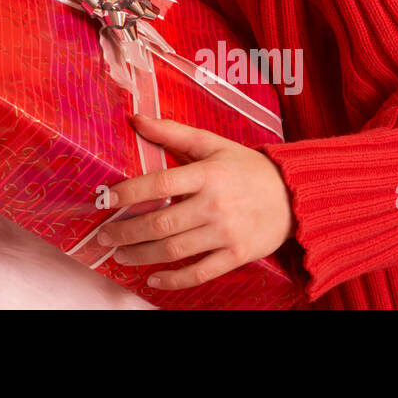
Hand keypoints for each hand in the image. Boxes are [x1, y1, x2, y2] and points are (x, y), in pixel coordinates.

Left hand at [97, 114, 294, 291]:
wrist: (294, 196)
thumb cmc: (247, 167)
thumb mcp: (213, 143)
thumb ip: (173, 132)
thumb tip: (136, 118)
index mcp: (207, 174)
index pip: (160, 184)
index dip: (129, 193)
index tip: (106, 200)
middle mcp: (214, 205)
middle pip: (161, 223)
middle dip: (126, 232)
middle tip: (104, 235)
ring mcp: (225, 233)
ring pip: (174, 250)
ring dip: (141, 255)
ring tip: (119, 255)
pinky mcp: (236, 256)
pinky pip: (199, 273)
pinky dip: (173, 279)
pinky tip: (152, 278)